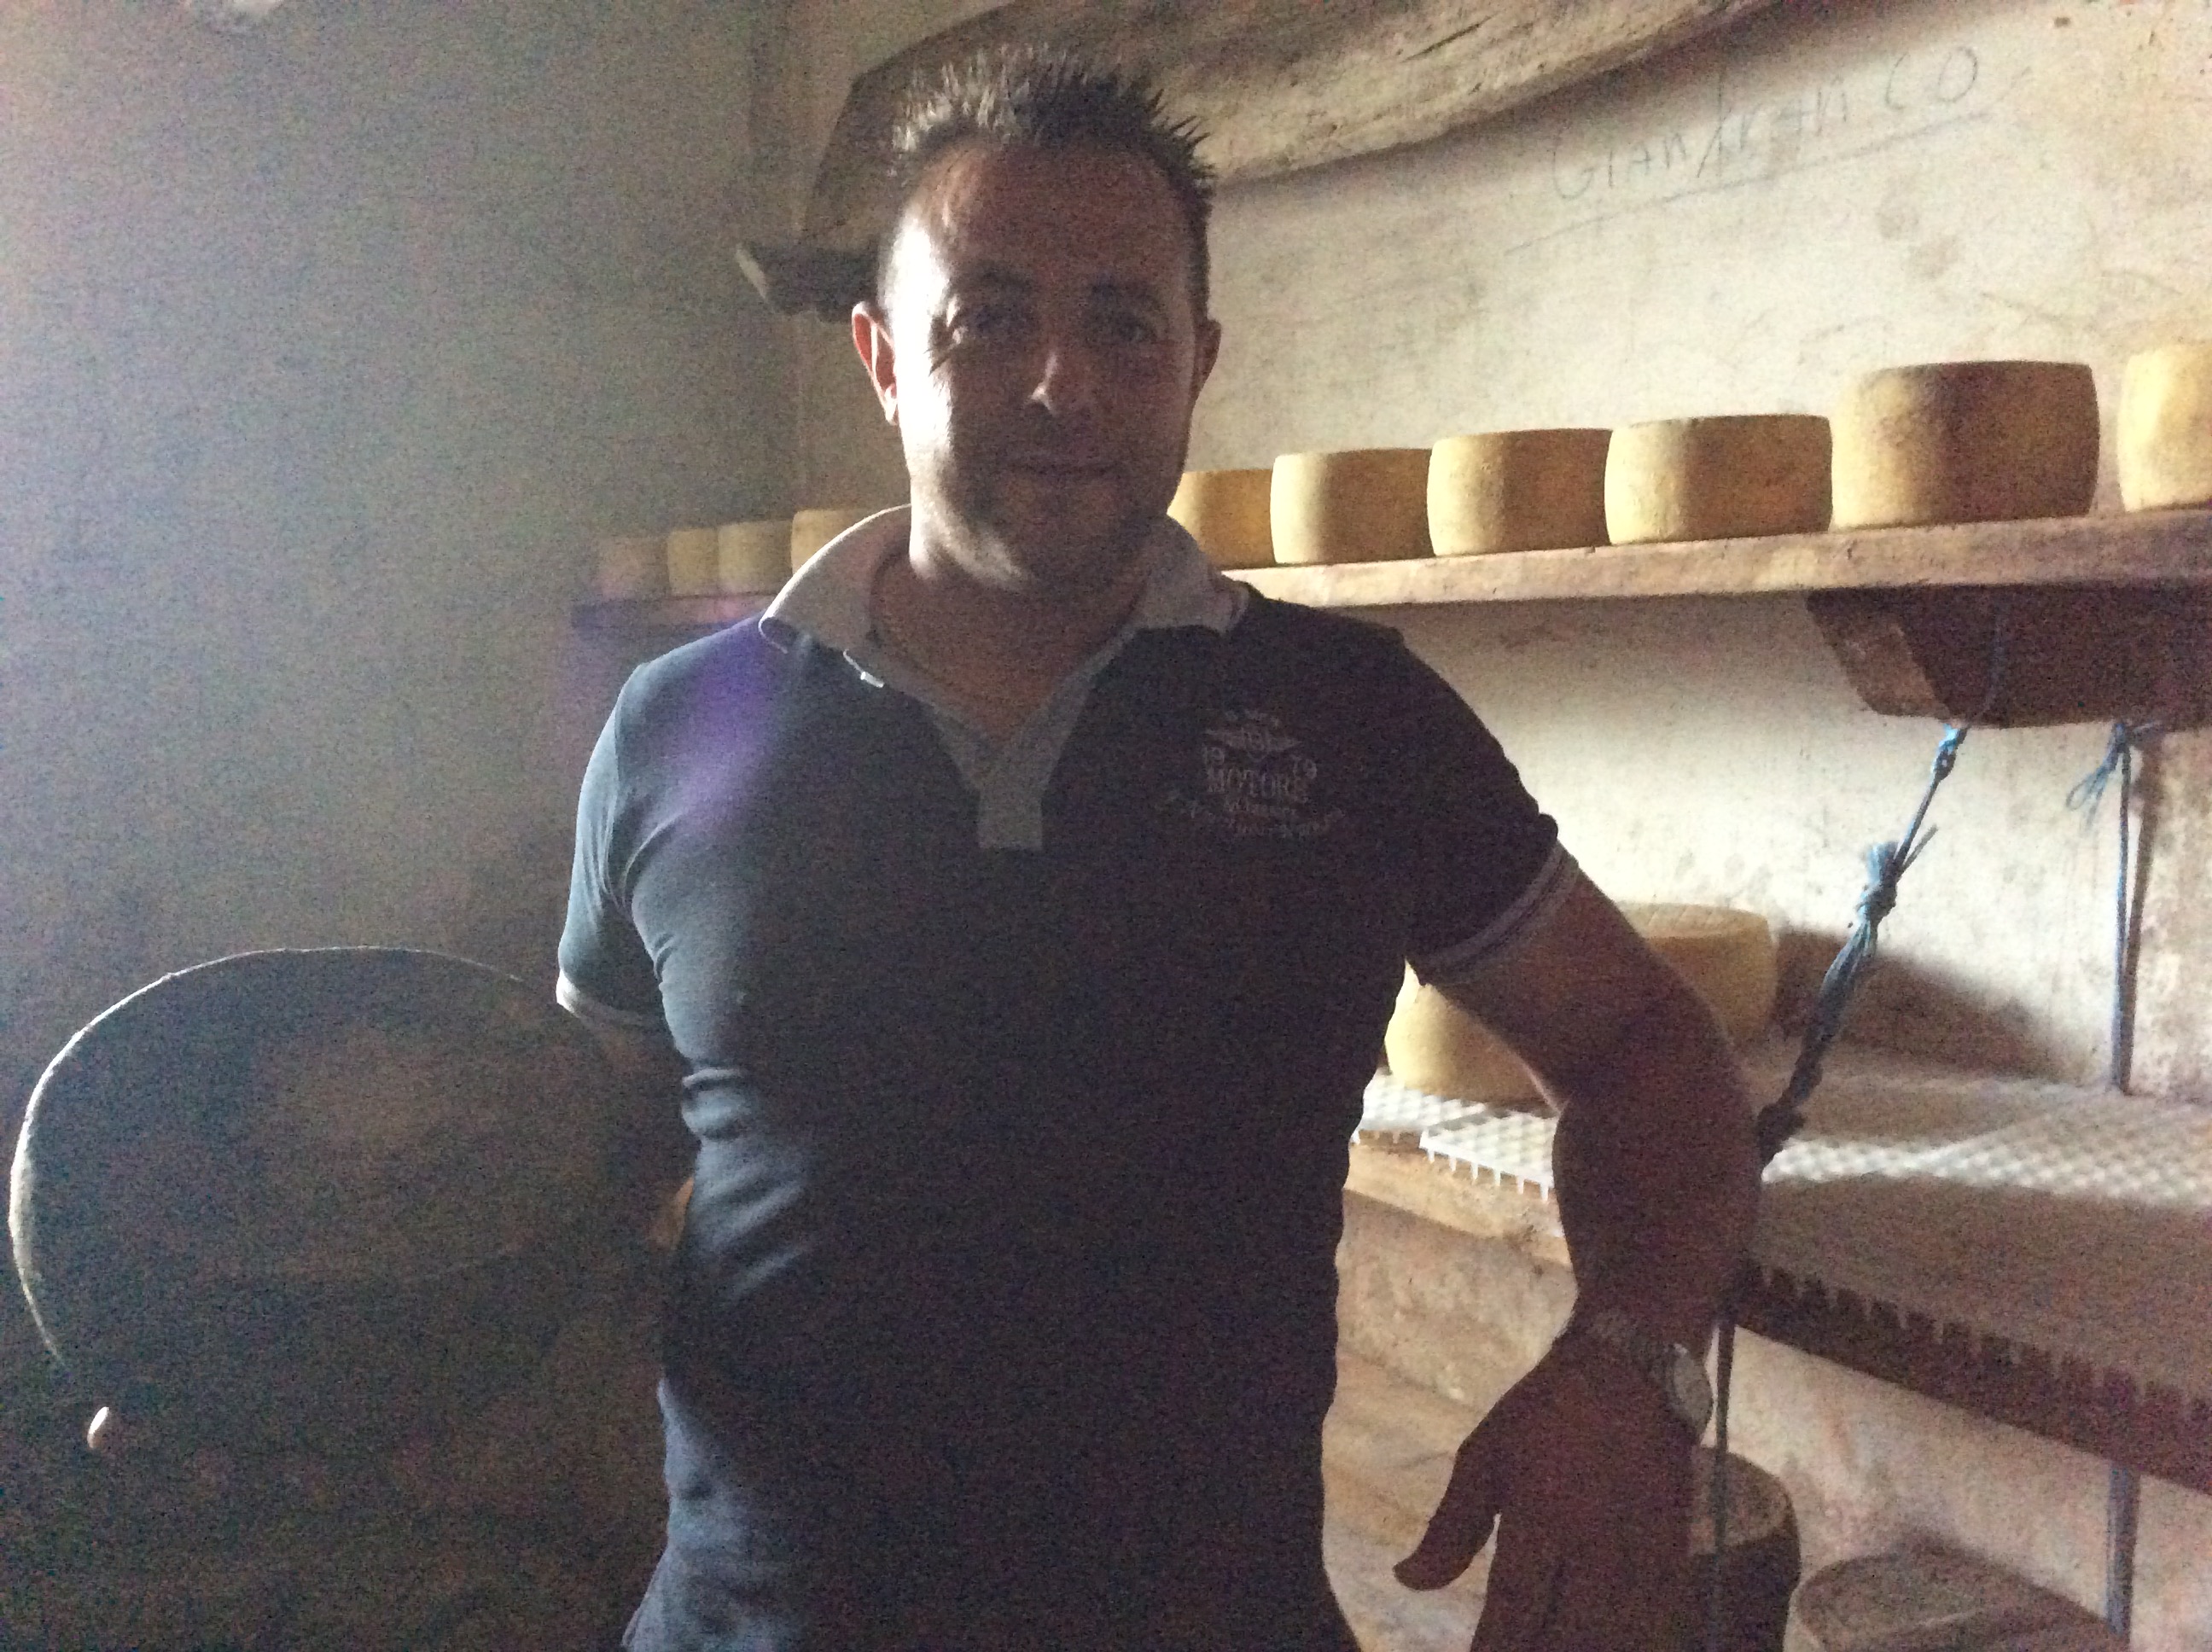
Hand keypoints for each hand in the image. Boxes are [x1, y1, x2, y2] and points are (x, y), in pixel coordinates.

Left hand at [1395, 1344, 1695, 1650]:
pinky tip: (1589, 1639)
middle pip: (1566, 1640)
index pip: (1515, 1612)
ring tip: (1541, 1644)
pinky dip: (1619, 1643)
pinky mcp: (1672, 1561)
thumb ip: (1450, 1530)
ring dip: (1572, 1648)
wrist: (1634, 1372)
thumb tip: (1407, 1581)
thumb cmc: (1546, 1413)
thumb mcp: (1484, 1457)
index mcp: (1542, 1518)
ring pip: (1611, 1642)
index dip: (1492, 1651)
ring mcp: (1640, 1559)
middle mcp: (1595, 1547)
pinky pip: (1650, 1628)